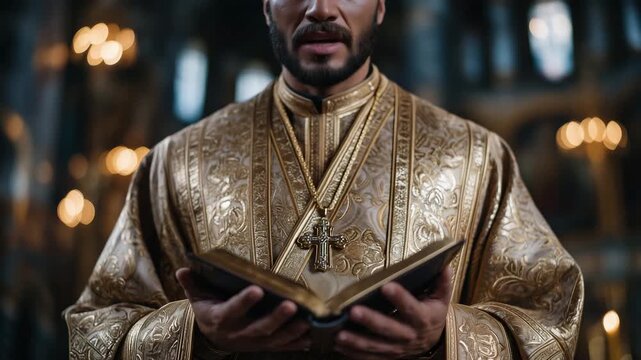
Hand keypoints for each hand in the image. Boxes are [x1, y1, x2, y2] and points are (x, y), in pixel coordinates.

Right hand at [175, 268, 310, 351]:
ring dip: (291, 332)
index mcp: (220, 319)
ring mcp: (252, 342)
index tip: (256, 289)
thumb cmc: (208, 309)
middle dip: (276, 318)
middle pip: (258, 328)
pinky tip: (310, 336)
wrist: (212, 335)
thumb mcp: (196, 296)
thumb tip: (182, 269)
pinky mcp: (263, 346)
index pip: (232, 310)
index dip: (243, 302)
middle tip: (291, 305)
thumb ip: (192, 283)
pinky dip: (296, 343)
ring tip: (307, 321)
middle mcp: (237, 333)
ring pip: (273, 340)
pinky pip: (282, 347)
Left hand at [334, 267, 452, 358]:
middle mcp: (409, 335)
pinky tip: (338, 344)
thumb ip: (442, 282)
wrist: (432, 340)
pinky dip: (353, 352)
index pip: (412, 308)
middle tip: (354, 310)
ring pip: (376, 346)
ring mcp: (397, 348)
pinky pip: (369, 357)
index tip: (387, 286)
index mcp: (423, 318)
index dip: (400, 298)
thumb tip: (443, 264)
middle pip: (389, 329)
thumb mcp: (441, 298)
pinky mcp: (387, 355)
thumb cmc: (432, 313)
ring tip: (339, 333)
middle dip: (371, 320)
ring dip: (357, 341)